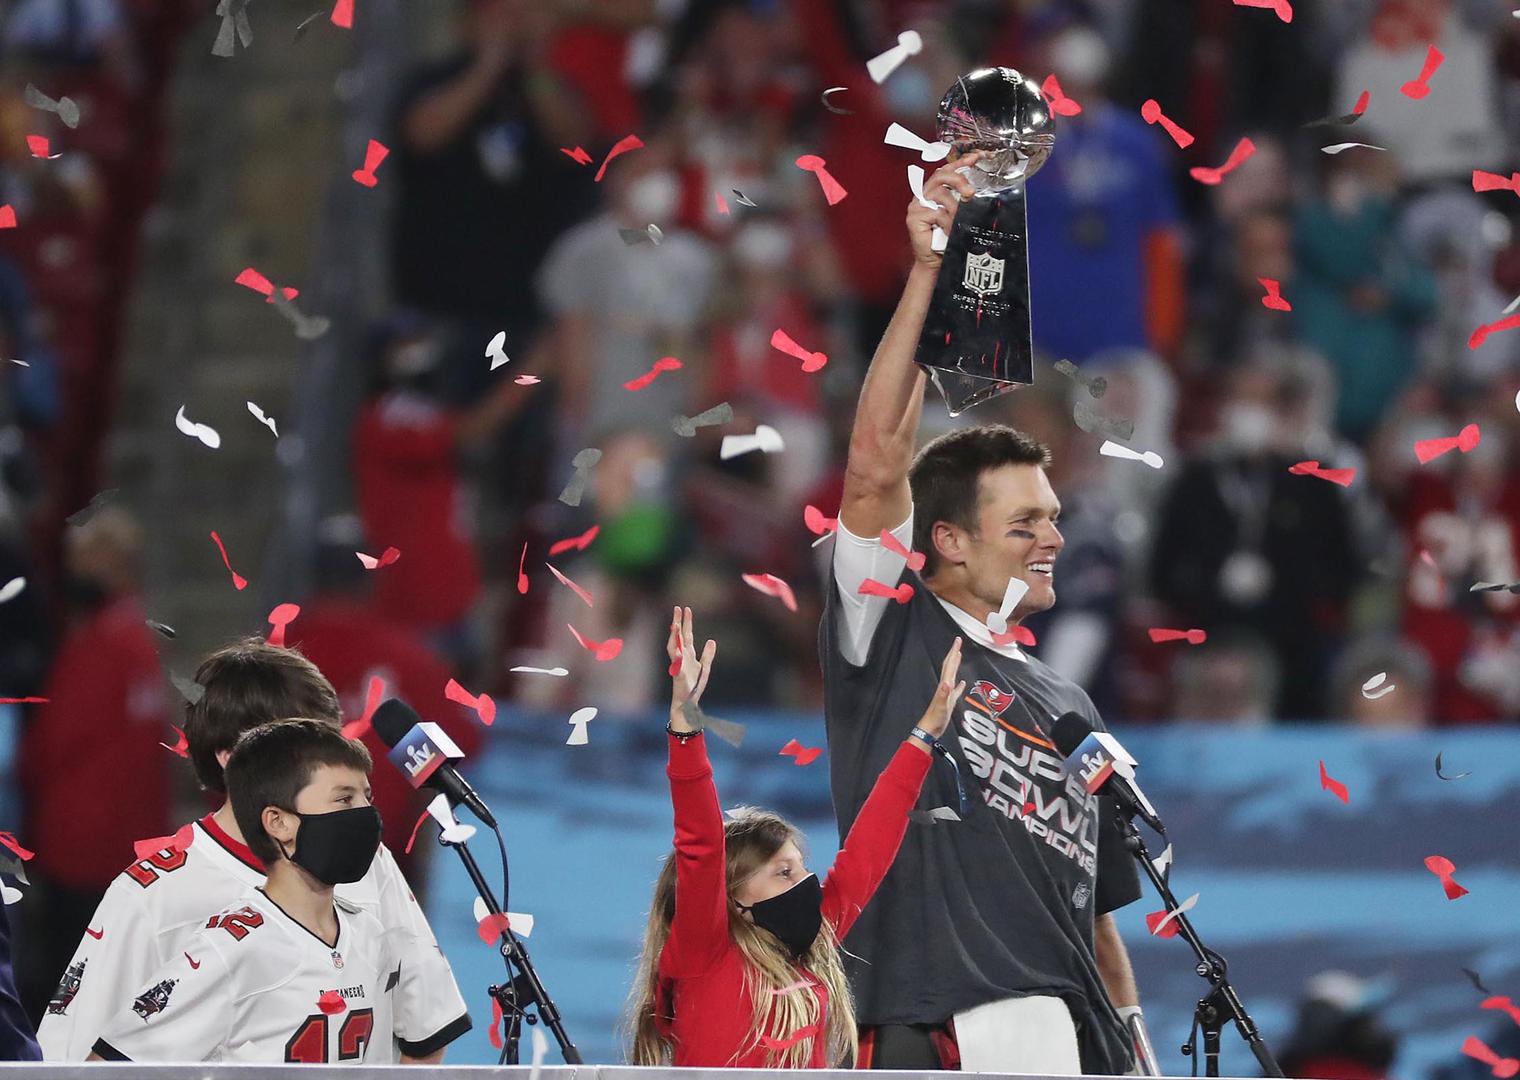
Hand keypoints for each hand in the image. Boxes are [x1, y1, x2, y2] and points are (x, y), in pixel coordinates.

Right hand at [666, 606, 715, 730]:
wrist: (688, 702)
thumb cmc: (694, 686)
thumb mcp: (705, 668)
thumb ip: (708, 655)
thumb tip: (711, 640)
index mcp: (689, 654)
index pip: (687, 635)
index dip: (687, 622)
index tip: (687, 609)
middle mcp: (682, 657)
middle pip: (679, 637)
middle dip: (678, 623)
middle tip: (677, 608)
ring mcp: (678, 665)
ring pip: (674, 648)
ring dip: (674, 637)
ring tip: (675, 625)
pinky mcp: (678, 676)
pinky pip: (676, 666)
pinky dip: (676, 658)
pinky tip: (677, 650)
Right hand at [907, 152, 980, 269]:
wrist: (935, 261)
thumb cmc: (946, 239)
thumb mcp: (958, 216)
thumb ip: (962, 202)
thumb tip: (975, 191)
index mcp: (934, 192)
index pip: (946, 170)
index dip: (961, 162)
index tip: (977, 157)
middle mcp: (924, 195)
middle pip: (941, 175)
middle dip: (959, 180)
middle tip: (971, 192)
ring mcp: (917, 206)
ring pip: (940, 194)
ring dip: (955, 208)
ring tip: (958, 221)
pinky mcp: (913, 218)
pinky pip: (935, 213)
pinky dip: (946, 222)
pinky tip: (949, 230)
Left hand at [914, 637, 964, 739]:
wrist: (929, 729)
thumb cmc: (935, 718)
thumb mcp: (941, 705)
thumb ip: (944, 694)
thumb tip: (948, 682)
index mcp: (944, 685)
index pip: (950, 665)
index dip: (954, 652)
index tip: (958, 641)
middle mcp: (945, 686)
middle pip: (950, 666)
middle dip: (954, 653)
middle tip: (958, 642)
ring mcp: (947, 693)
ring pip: (952, 674)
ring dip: (956, 664)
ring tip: (959, 655)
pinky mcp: (949, 701)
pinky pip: (956, 690)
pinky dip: (960, 685)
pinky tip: (962, 683)